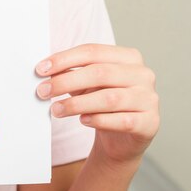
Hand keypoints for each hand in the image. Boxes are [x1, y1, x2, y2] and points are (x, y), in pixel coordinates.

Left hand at [35, 44, 159, 165]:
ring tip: (55, 110)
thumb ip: (70, 74)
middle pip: (100, 73)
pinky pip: (122, 120)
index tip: (40, 70)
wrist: (122, 139)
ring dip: (77, 104)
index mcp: (128, 57)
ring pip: (109, 98)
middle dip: (66, 81)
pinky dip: (99, 120)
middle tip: (43, 91)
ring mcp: (149, 99)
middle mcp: (143, 74)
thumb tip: (45, 70)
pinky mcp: (150, 123)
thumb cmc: (102, 105)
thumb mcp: (85, 85)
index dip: (64, 59)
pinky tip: (83, 120)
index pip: (92, 51)